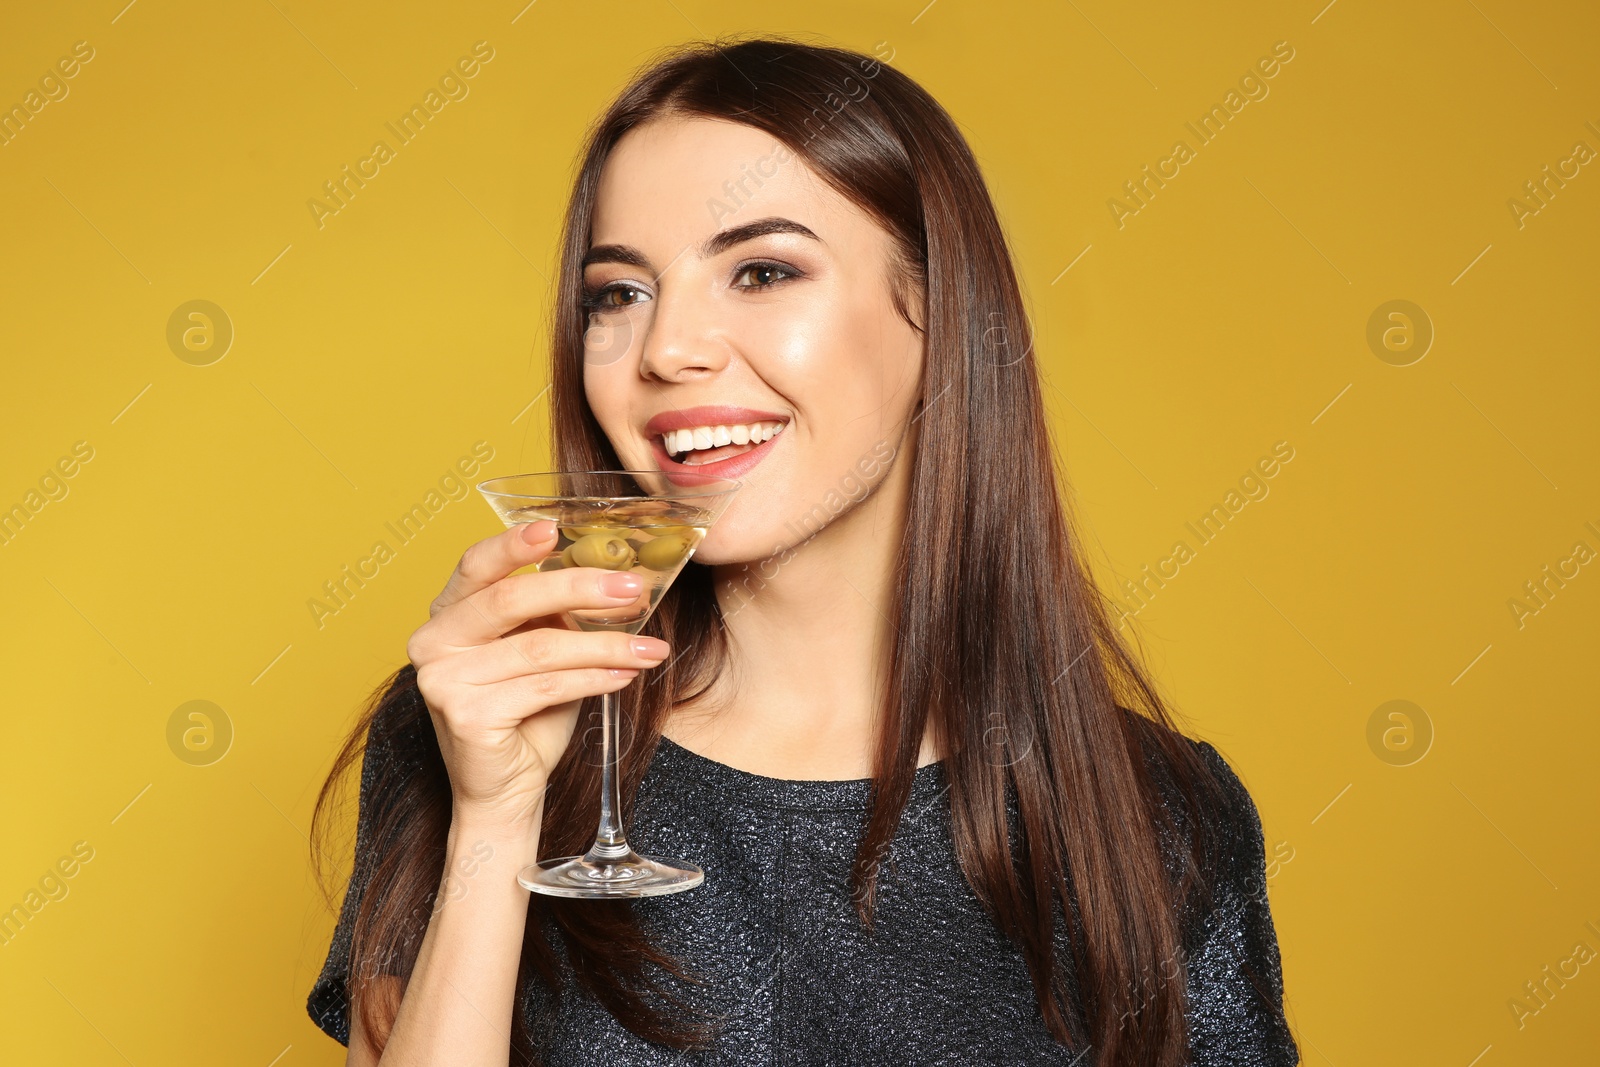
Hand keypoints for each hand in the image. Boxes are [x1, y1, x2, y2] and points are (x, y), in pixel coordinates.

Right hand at [405, 520, 669, 832]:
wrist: (505, 789)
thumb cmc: (526, 714)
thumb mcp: (540, 650)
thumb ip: (556, 615)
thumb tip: (617, 576)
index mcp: (447, 614)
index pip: (477, 565)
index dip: (514, 544)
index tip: (556, 528)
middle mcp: (434, 641)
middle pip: (511, 599)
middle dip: (580, 588)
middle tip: (634, 589)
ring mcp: (443, 680)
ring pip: (540, 647)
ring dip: (605, 644)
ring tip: (648, 647)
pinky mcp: (466, 716)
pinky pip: (546, 686)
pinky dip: (595, 678)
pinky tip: (626, 674)